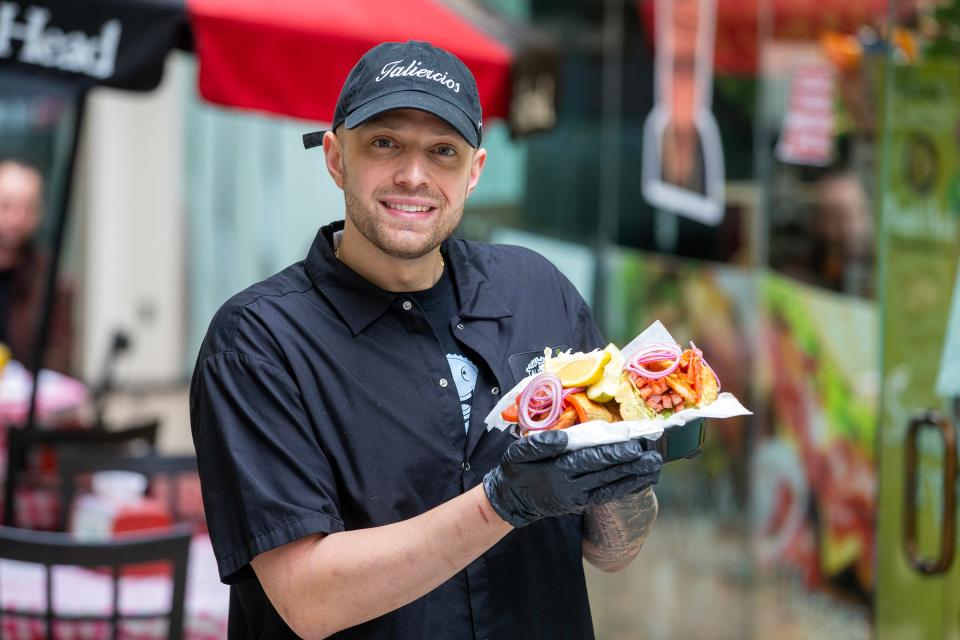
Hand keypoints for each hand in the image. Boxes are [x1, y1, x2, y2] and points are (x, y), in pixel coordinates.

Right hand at [483, 430, 662, 528]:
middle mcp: (571, 488)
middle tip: (654, 457)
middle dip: (632, 466)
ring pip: (611, 487)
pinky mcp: (581, 503)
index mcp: (557, 472)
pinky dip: (625, 488)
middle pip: (607, 474)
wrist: (511, 501)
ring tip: (655, 468)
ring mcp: (578, 498)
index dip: (614, 454)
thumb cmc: (516, 470)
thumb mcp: (519, 452)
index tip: (634, 446)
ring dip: (634, 478)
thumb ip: (540, 444)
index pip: (591, 460)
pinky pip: (607, 495)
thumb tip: (563, 437)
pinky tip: (640, 480)